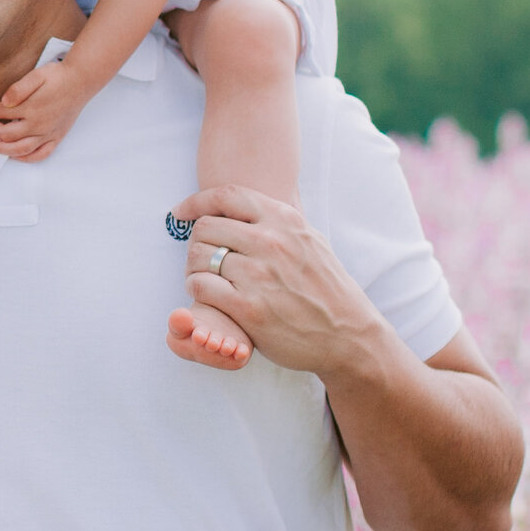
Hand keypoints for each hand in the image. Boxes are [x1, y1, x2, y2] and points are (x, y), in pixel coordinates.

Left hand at [0, 62, 100, 161]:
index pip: (1, 113)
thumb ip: (19, 88)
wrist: (81, 81)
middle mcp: (39, 125)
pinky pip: (40, 155)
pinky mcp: (57, 138)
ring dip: (2, 149)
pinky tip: (15, 155)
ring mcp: (48, 134)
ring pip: (20, 149)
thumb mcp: (37, 75)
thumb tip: (4, 102)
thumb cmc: (58, 76)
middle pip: (7, 134)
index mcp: (32, 108)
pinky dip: (25, 158)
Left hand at [164, 185, 391, 375]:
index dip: (196, 201)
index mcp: (285, 221)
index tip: (181, 212)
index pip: (227, 195)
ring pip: (198, 257)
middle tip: (202, 259)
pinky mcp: (249, 308)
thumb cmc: (327, 289)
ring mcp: (259, 275)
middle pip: (206, 227)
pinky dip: (197, 290)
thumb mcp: (311, 240)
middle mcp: (271, 242)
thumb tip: (247, 202)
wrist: (348, 335)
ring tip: (204, 279)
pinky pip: (201, 287)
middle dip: (196, 242)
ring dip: (193, 269)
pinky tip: (208, 296)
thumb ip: (279, 221)